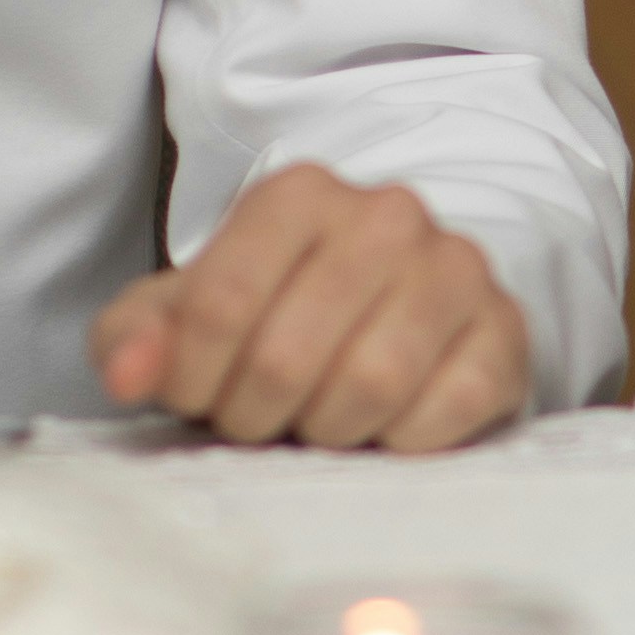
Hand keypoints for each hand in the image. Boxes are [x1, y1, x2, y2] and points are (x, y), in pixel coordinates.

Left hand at [89, 168, 530, 452]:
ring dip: (327, 429)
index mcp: (299, 194)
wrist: (392, 316)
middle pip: (287, 355)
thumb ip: (137, 337)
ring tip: (315, 422)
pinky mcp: (504, 332)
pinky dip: (399, 440)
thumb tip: (129, 375)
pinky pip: (445, 408)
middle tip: (255, 421)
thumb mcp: (186, 319)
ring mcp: (457, 269)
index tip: (194, 400)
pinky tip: (382, 426)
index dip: (192, 378)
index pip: (219, 303)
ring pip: (371, 383)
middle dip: (254, 414)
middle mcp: (387, 214)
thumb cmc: (274, 321)